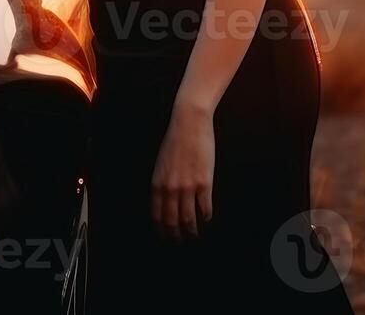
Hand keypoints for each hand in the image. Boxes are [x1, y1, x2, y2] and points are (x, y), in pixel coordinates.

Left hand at [150, 100, 214, 239]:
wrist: (189, 123)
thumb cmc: (175, 140)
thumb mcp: (161, 164)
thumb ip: (161, 184)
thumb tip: (165, 202)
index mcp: (157, 184)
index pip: (157, 216)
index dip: (162, 230)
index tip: (166, 237)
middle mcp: (170, 189)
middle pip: (172, 221)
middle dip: (176, 235)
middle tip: (181, 241)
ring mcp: (187, 187)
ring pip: (189, 219)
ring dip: (193, 230)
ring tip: (196, 234)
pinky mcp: (204, 183)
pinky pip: (205, 208)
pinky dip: (207, 217)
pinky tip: (208, 219)